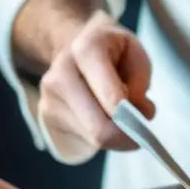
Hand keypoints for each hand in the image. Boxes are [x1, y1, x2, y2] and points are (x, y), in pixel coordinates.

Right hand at [37, 10, 154, 150]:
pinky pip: (82, 141)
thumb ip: (140, 82)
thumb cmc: (111, 52)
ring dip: (114, 136)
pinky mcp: (46, 117)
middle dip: (125, 136)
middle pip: (99, 129)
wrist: (71, 47)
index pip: (112, 99)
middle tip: (140, 131)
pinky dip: (100, 137)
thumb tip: (138, 114)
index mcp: (87, 50)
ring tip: (117, 116)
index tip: (143, 119)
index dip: (131, 118)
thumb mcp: (136, 53)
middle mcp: (60, 74)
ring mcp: (48, 98)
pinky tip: (100, 118)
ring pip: (92, 139)